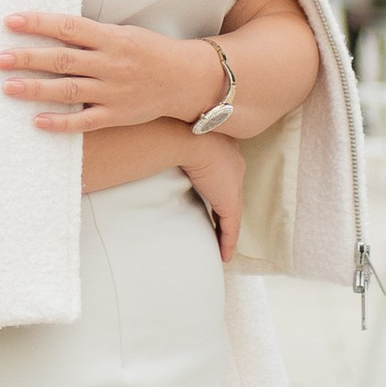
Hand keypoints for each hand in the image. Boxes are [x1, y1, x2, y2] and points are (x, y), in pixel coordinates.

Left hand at [0, 9, 223, 133]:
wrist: (186, 80)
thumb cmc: (149, 52)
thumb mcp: (123, 33)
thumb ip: (90, 35)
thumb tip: (51, 29)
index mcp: (111, 38)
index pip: (68, 27)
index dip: (38, 23)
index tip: (10, 21)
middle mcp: (110, 64)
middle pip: (62, 60)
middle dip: (28, 58)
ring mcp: (112, 92)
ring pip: (68, 90)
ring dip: (35, 89)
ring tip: (7, 87)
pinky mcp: (116, 115)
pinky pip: (84, 122)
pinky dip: (61, 123)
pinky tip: (37, 121)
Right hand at [177, 129, 245, 258]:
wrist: (189, 136)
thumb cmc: (175, 131)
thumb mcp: (175, 137)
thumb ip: (171, 146)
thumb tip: (150, 147)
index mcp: (224, 146)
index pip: (223, 171)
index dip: (217, 185)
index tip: (210, 195)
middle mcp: (235, 163)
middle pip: (231, 192)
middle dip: (225, 207)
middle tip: (218, 224)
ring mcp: (234, 183)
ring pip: (232, 212)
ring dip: (226, 229)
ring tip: (221, 243)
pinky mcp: (230, 201)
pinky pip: (231, 227)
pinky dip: (228, 241)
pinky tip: (225, 255)